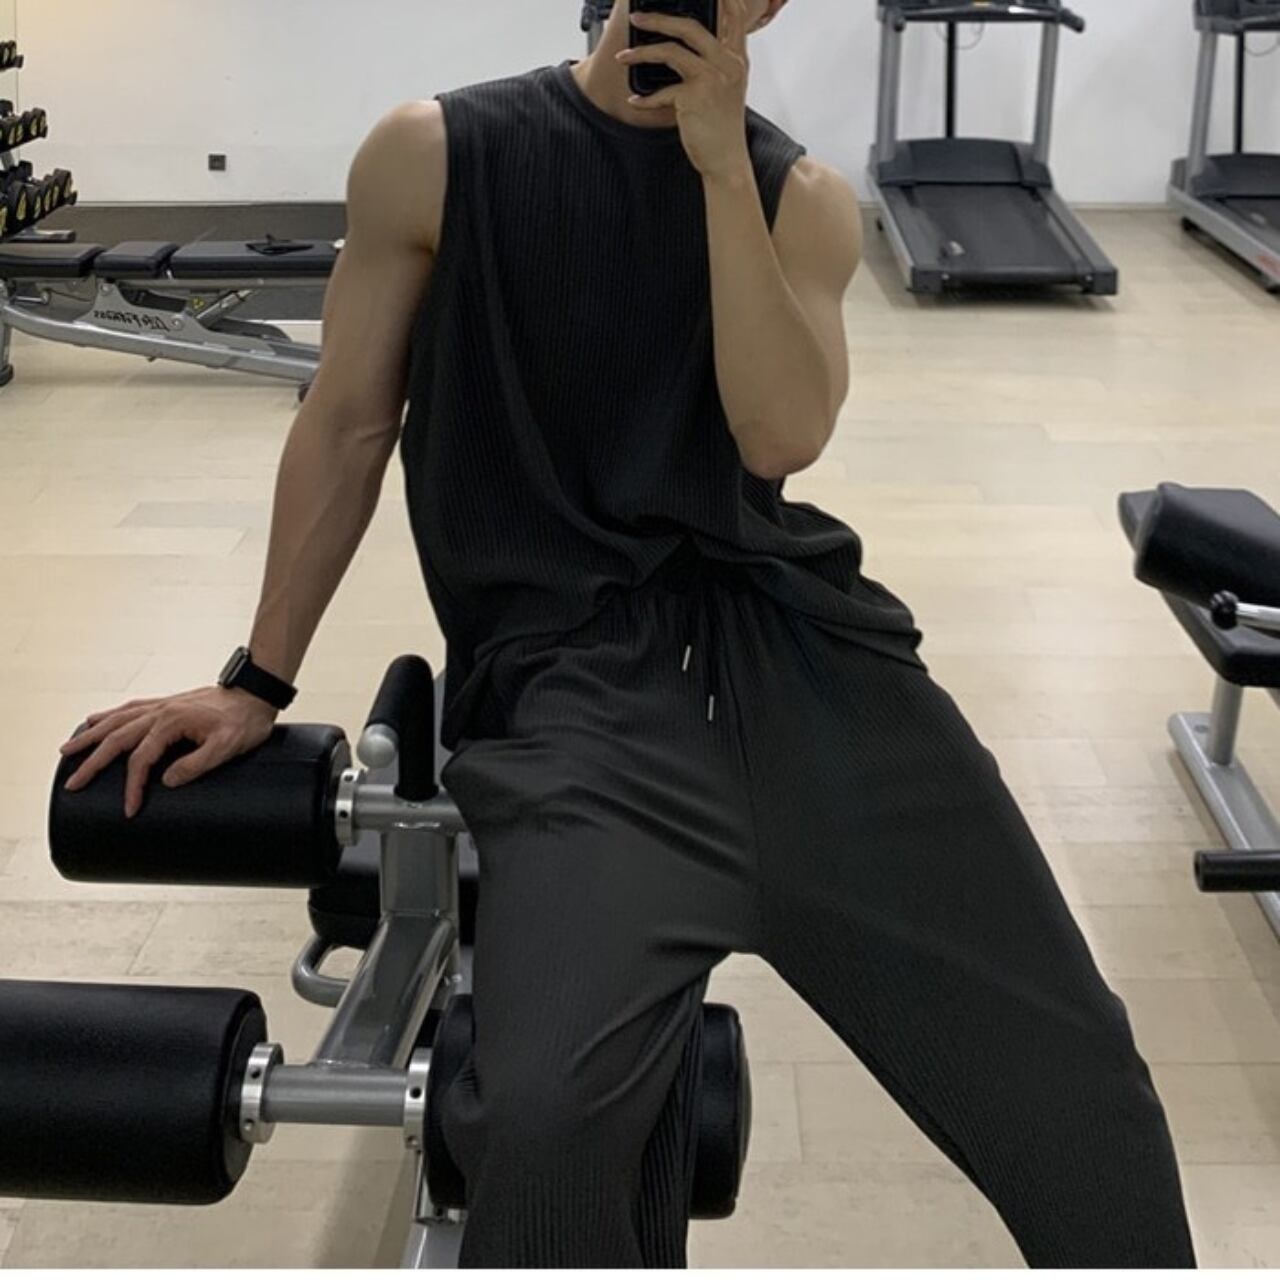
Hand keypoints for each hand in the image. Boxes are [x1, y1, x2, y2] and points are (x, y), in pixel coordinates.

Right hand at [59, 686, 279, 818]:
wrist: (256, 694)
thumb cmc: (245, 721)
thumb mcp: (226, 748)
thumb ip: (196, 764)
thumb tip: (166, 781)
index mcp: (171, 722)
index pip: (141, 759)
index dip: (132, 786)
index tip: (130, 809)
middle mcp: (160, 711)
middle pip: (116, 738)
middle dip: (92, 762)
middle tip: (72, 783)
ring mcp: (162, 706)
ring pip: (116, 720)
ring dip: (90, 735)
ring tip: (67, 748)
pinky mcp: (167, 704)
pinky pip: (129, 709)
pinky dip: (108, 716)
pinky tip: (96, 720)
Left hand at [618, 0, 754, 181]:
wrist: (726, 160)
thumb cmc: (722, 127)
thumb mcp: (726, 89)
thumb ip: (714, 63)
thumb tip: (682, 46)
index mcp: (737, 58)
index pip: (732, 15)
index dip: (720, 0)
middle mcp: (728, 63)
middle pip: (690, 26)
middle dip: (658, 19)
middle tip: (636, 18)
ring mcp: (712, 79)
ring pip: (671, 51)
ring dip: (642, 52)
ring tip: (625, 56)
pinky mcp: (695, 98)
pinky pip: (661, 91)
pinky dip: (645, 98)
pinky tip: (636, 102)